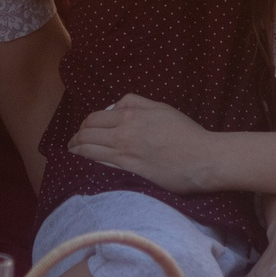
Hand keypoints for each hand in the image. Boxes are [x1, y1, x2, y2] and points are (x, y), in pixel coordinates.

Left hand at [67, 94, 224, 192]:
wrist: (202, 159)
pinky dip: (89, 164)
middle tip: (73, 144)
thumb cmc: (186, 132)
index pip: (94, 119)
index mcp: (129, 116)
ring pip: (90, 152)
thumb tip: (116, 106)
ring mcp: (124, 155)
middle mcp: (122, 135)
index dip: (84, 125)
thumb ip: (136, 103)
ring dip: (77, 152)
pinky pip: (101, 166)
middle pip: (87, 135)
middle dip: (76, 139)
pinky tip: (86, 166)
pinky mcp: (130, 173)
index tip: (82, 130)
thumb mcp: (161, 108)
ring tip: (73, 155)